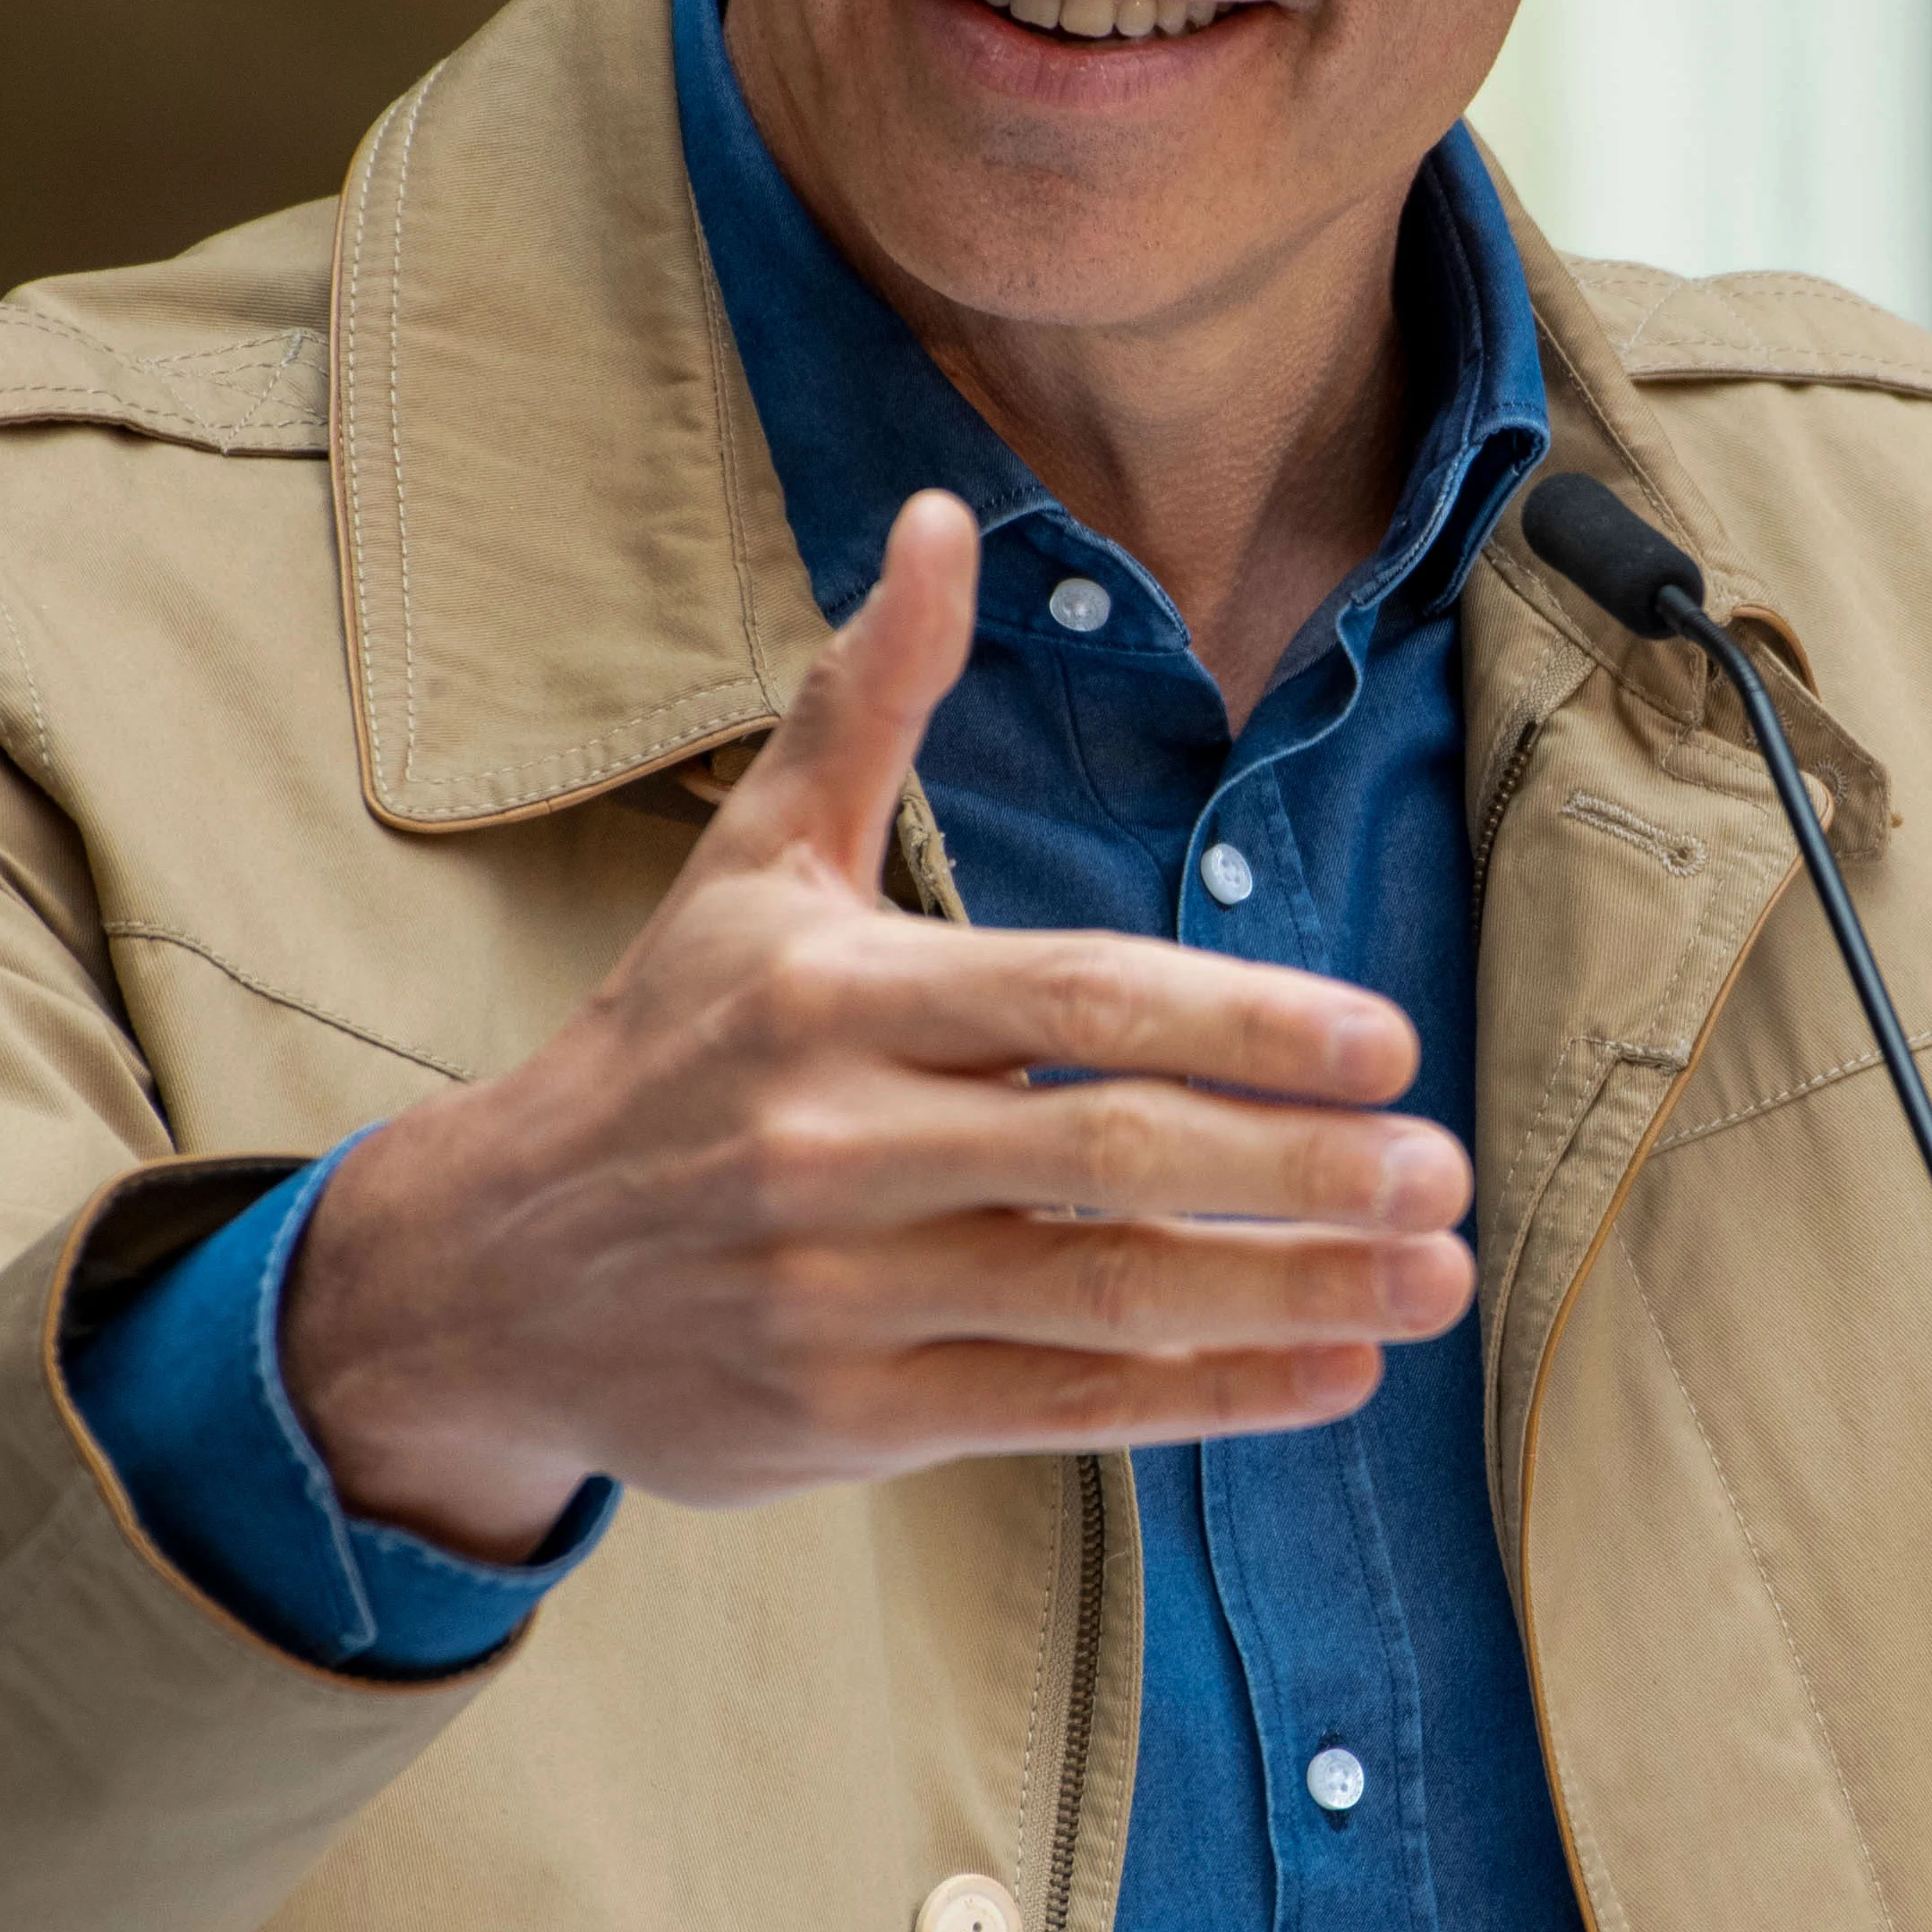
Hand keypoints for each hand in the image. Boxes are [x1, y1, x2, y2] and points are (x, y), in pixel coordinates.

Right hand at [278, 491, 1469, 1558]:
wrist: (483, 1275)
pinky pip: (1061, 1408)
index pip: (1073, 999)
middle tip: (1447, 1169)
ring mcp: (839, 1291)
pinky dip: (1209, 1396)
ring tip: (1435, 1274)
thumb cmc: (662, 1045)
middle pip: (1108, 1151)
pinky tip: (1334, 1370)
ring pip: (1102, 1293)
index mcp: (831, 994)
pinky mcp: (850, 1415)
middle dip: (1297, 1167)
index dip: (1240, 1020)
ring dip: (1289, 1291)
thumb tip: (937, 515)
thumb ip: (869, 699)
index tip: (1387, 1045)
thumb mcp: (752, 863)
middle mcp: (830, 1143)